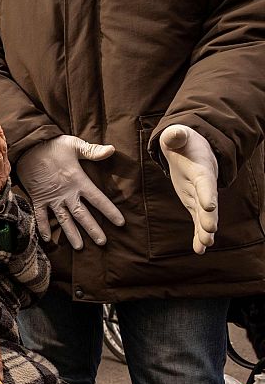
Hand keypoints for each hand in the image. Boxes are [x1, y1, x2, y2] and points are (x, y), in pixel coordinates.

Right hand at [16, 135, 124, 248]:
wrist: (28, 148)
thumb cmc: (53, 145)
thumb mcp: (75, 145)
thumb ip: (93, 151)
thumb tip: (112, 150)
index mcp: (78, 181)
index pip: (98, 199)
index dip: (109, 211)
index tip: (120, 223)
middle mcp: (66, 193)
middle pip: (82, 215)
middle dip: (92, 229)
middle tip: (102, 242)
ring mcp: (51, 198)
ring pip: (64, 220)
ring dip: (71, 234)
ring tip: (79, 247)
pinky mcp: (38, 199)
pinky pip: (40, 216)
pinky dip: (43, 227)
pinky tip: (48, 240)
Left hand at [159, 125, 218, 254]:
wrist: (191, 148)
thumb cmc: (183, 141)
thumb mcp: (178, 136)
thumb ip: (176, 136)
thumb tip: (174, 133)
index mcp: (201, 168)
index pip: (205, 182)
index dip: (207, 194)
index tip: (209, 207)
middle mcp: (204, 184)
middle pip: (208, 202)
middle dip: (209, 217)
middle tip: (210, 231)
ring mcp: (200, 195)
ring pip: (204, 215)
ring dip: (204, 230)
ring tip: (205, 245)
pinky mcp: (194, 203)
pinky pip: (197, 220)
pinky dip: (199, 234)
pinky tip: (200, 250)